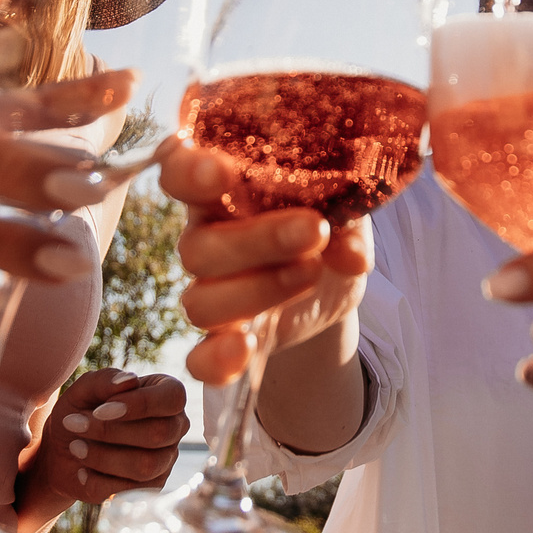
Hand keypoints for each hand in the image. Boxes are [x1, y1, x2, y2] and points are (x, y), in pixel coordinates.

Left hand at [22, 369, 190, 506]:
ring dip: (102, 457)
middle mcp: (174, 427)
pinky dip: (96, 481)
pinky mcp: (150, 488)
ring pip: (146, 465)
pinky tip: (82, 470)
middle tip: (74, 425)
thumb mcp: (84, 390)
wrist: (62, 450)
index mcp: (166, 395)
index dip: (138, 405)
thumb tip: (129, 382)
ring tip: (75, 447)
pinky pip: (128, 491)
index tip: (99, 410)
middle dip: (110, 432)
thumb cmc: (80, 411)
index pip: (172, 398)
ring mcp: (165, 460)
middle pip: (159, 434)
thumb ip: (104, 380)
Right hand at [160, 145, 372, 385]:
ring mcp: (211, 291)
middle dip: (257, 240)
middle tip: (314, 229)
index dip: (188, 173)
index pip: (179, 172)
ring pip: (200, 302)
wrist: (332, 276)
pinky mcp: (224, 339)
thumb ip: (345, 220)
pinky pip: (199, 359)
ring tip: (311, 273)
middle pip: (198, 247)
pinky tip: (246, 349)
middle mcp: (205, 238)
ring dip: (257, 290)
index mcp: (221, 189)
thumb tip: (352, 254)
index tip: (218, 173)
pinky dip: (217, 359)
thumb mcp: (344, 210)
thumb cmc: (326, 219)